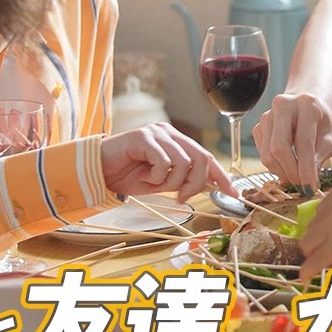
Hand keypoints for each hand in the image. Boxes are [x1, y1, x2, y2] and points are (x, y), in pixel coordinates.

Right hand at [99, 123, 237, 200]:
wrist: (98, 172)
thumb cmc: (129, 176)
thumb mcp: (162, 182)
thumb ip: (184, 181)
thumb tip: (210, 186)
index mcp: (177, 142)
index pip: (207, 157)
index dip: (221, 176)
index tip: (232, 194)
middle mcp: (170, 133)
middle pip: (200, 158)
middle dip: (195, 184)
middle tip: (181, 198)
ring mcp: (157, 132)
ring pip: (183, 163)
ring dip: (169, 182)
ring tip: (152, 182)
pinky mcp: (143, 137)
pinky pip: (163, 162)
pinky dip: (156, 176)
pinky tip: (143, 175)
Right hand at [252, 90, 331, 187]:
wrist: (306, 96)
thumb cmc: (320, 118)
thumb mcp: (328, 135)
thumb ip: (320, 156)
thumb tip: (309, 181)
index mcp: (306, 105)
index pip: (303, 142)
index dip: (306, 169)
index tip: (311, 188)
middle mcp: (283, 106)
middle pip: (279, 148)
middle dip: (290, 172)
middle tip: (302, 186)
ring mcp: (267, 115)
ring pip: (267, 154)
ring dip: (282, 172)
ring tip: (296, 176)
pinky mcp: (258, 126)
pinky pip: (262, 153)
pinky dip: (275, 166)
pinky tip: (287, 165)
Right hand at [299, 177, 331, 281]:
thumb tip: (328, 263)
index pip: (312, 263)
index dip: (306, 274)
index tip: (305, 279)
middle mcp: (330, 223)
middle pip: (305, 243)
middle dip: (311, 253)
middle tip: (322, 254)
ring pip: (312, 223)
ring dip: (318, 233)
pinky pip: (321, 207)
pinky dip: (326, 215)